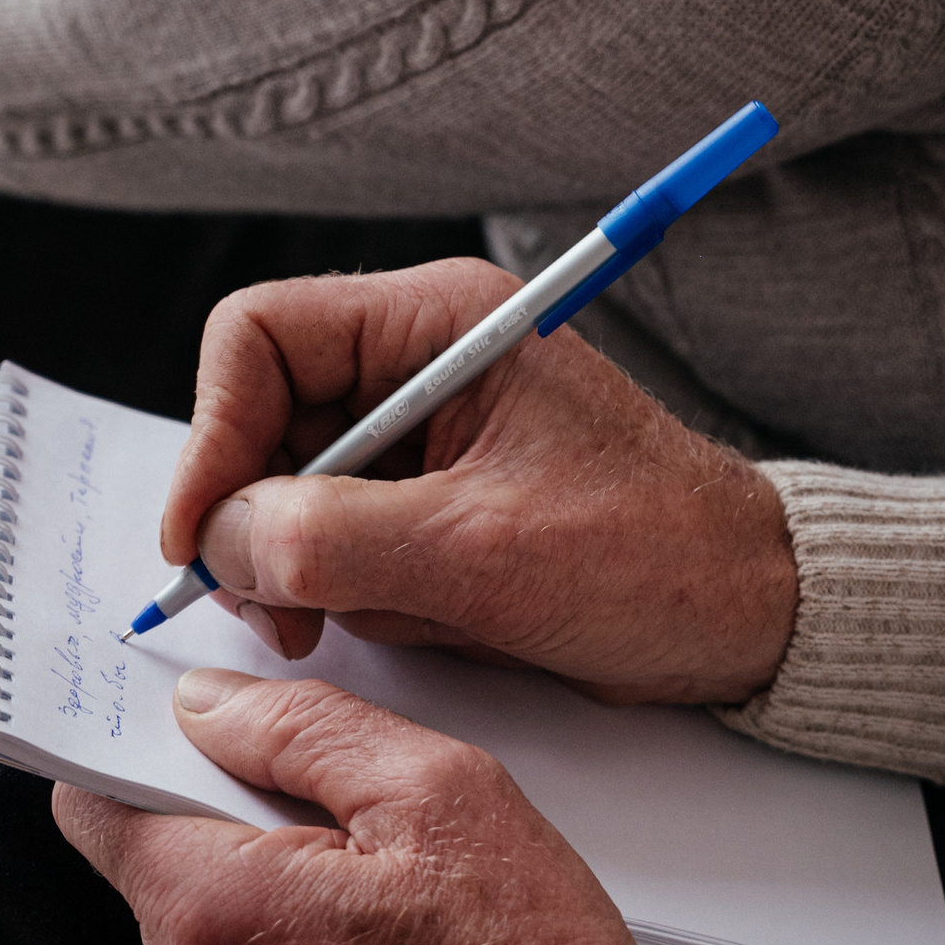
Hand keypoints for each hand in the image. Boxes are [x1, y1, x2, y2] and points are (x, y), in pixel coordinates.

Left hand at [56, 668, 671, 944]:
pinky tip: (381, 937)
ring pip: (205, 909)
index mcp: (212, 910)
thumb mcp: (437, 793)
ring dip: (271, 872)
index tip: (207, 720)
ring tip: (382, 880)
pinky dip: (291, 933)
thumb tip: (210, 703)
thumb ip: (304, 728)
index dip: (146, 741)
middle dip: (235, 806)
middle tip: (348, 807)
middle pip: (157, 851)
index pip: (94, 796)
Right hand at [163, 258, 796, 704]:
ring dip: (308, 569)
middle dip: (257, 520)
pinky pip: (336, 542)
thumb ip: (334, 540)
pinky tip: (418, 620)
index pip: (259, 336)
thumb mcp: (481, 555)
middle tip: (274, 612)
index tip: (198, 538)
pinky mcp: (430, 503)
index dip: (212, 434)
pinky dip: (350, 593)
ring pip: (289, 493)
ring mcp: (423, 437)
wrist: (745, 614)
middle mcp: (420, 363)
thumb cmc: (655, 557)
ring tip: (378, 619)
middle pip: (261, 419)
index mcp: (441, 324)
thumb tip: (220, 541)